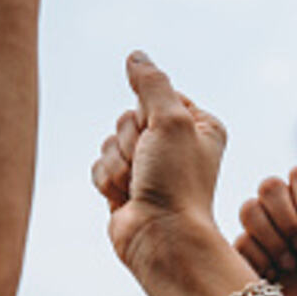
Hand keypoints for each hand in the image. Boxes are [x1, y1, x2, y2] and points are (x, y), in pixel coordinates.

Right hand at [91, 51, 226, 275]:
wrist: (162, 239)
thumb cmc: (177, 182)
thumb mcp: (171, 120)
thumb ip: (151, 83)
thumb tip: (136, 56)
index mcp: (197, 125)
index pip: (156, 95)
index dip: (150, 113)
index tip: (163, 136)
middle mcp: (174, 144)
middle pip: (128, 117)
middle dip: (130, 140)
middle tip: (150, 164)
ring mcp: (148, 167)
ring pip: (109, 141)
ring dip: (118, 163)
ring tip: (140, 185)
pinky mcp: (125, 187)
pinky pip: (99, 166)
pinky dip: (108, 180)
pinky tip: (126, 197)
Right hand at [234, 150, 296, 295]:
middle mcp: (284, 216)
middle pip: (268, 186)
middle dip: (287, 217)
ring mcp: (260, 235)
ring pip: (249, 209)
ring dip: (273, 239)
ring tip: (289, 264)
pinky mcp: (241, 257)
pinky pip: (239, 240)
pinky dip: (260, 258)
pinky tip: (272, 278)